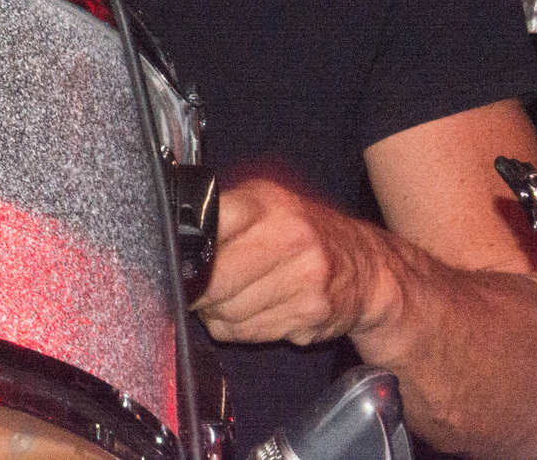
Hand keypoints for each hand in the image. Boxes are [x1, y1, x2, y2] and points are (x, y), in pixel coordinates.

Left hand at [191, 176, 400, 346]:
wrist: (367, 268)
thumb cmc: (302, 233)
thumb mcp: (263, 205)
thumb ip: (221, 216)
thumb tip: (168, 239)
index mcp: (265, 203)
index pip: (205, 231)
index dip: (185, 254)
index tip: (180, 261)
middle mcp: (288, 237)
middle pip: (213, 281)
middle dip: (200, 291)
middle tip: (202, 287)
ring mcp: (303, 278)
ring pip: (227, 312)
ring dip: (218, 313)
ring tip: (234, 297)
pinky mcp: (309, 314)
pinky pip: (248, 333)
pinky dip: (240, 329)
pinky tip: (255, 311)